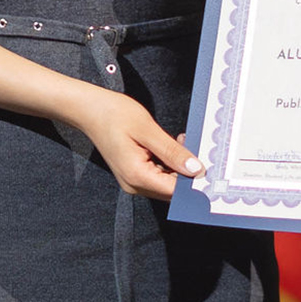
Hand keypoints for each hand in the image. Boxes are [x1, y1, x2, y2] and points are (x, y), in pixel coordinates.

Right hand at [78, 88, 203, 199]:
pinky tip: (174, 144)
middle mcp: (134, 185)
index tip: (210, 167)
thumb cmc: (114, 115)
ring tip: (184, 140)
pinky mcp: (134, 174)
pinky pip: (159, 175)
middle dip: (188, 172)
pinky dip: (170, 163)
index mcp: (136, 176)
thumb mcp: (148, 130)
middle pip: (172, 189)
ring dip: (180, 166)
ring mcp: (133, 181)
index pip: (174, 190)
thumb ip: (172, 151)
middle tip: (200, 148)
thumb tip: (195, 169)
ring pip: (167, 183)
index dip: (194, 181)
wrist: (90, 111)